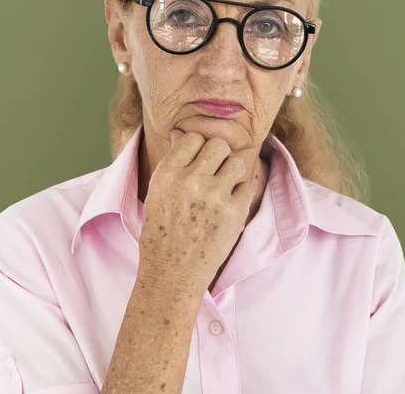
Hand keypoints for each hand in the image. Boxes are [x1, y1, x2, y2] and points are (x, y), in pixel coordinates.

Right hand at [137, 128, 255, 295]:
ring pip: (236, 162)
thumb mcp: (158, 192)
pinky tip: (226, 206)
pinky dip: (239, 195)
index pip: (193, 138)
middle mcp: (191, 180)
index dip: (197, 148)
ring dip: (231, 172)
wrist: (172, 271)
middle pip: (218, 145)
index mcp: (167, 173)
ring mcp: (215, 196)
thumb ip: (174, 161)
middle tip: (213, 173)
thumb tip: (182, 133)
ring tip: (221, 188)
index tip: (197, 162)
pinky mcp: (235, 213)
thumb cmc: (162, 230)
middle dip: (218, 156)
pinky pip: (246, 186)